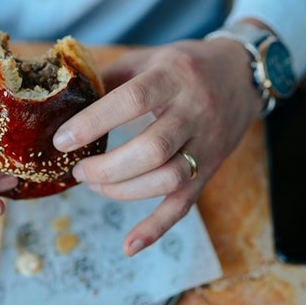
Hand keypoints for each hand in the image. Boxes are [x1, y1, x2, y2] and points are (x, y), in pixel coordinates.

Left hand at [53, 37, 263, 255]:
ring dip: (124, 191)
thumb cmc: (184, 66)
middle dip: (108, 167)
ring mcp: (206, 144)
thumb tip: (65, 103)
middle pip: (152, 149)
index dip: (95, 122)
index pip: (134, 101)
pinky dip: (157, 228)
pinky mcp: (210, 170)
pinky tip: (130, 245)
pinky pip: (185, 204)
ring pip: (168, 179)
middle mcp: (195, 111)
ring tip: (94, 184)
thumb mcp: (148, 59)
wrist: (243, 76)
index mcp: (174, 76)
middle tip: (79, 169)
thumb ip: (110, 79)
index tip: (63, 140)